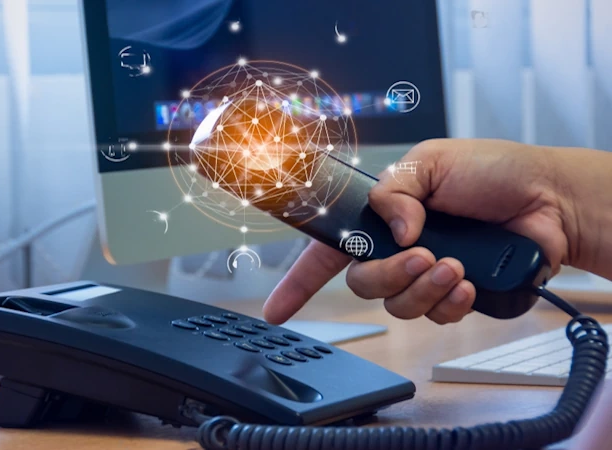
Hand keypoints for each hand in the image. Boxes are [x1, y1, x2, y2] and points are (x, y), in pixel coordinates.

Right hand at [263, 138, 574, 324]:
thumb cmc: (493, 171)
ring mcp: (422, 275)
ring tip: (453, 264)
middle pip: (361, 283)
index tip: (276, 309)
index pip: (327, 250)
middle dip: (388, 274)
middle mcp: (395, 249)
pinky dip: (449, 302)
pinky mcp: (452, 296)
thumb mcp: (433, 162)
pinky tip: (467, 282)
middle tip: (420, 255)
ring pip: (396, 304)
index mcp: (382, 216)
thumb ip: (399, 191)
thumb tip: (397, 231)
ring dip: (423, 286)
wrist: (550, 200)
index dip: (298, 282)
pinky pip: (434, 316)